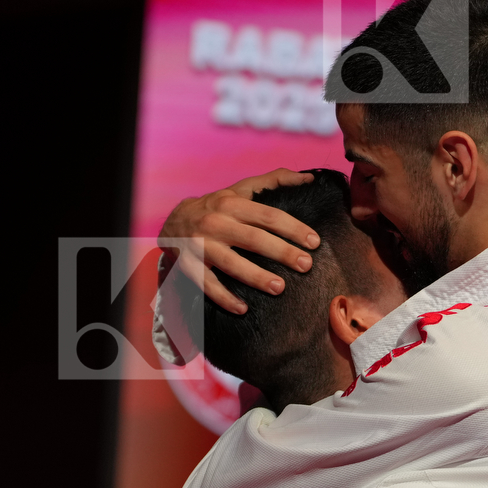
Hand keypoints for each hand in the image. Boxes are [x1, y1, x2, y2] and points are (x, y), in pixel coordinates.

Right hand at [160, 169, 320, 313]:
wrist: (173, 222)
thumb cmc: (217, 207)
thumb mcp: (241, 189)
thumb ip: (275, 180)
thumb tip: (308, 178)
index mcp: (232, 204)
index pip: (268, 215)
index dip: (293, 228)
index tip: (314, 242)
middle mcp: (216, 223)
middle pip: (253, 238)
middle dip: (282, 252)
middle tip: (306, 265)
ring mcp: (201, 245)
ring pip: (231, 263)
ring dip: (255, 277)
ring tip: (279, 288)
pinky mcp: (189, 265)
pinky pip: (207, 284)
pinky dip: (224, 298)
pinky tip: (243, 309)